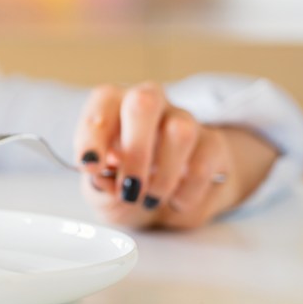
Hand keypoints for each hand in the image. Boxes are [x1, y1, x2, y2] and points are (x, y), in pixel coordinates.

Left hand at [74, 82, 276, 229]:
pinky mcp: (212, 143)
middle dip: (135, 150)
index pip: (104, 101)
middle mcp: (150, 104)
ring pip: (180, 132)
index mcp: (114, 105)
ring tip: (150, 200)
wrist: (172, 200)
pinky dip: (187, 189)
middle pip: (145, 102)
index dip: (94, 134)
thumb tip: (102, 179)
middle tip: (128, 189)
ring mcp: (183, 120)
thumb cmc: (126, 185)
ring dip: (163, 175)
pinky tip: (175, 202)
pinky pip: (204, 162)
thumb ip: (98, 187)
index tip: (91, 167)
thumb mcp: (103, 192)